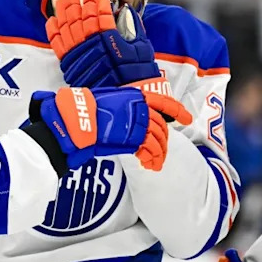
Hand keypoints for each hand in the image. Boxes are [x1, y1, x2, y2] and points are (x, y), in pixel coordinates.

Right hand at [30, 86, 170, 170]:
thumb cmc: (82, 112)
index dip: (177, 110)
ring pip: (157, 139)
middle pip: (160, 126)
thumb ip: (119, 110)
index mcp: (132, 96)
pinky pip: (149, 150)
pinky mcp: (133, 138)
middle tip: (160, 154)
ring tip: (154, 164)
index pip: (161, 102)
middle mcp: (138, 107)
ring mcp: (137, 122)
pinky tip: (149, 165)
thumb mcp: (104, 104)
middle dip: (162, 142)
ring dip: (158, 153)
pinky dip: (151, 159)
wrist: (74, 122)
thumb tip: (121, 120)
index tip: (187, 118)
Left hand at [46, 0, 162, 88]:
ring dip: (63, 10)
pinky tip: (53, 19)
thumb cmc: (137, 75)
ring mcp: (78, 53)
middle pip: (80, 15)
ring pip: (66, 26)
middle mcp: (91, 43)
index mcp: (110, 37)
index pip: (99, 11)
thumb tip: (125, 12)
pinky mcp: (70, 64)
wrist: (125, 98)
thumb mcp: (142, 48)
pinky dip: (54, 30)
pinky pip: (58, 44)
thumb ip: (133, 28)